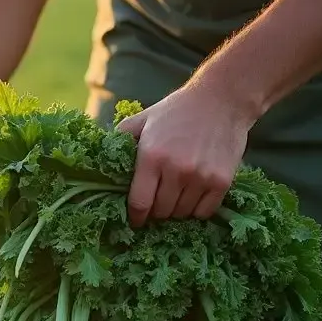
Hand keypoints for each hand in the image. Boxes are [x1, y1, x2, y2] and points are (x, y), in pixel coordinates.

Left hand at [115, 82, 255, 227]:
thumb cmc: (177, 111)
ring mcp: (201, 177)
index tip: (135, 220)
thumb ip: (120, 139)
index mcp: (151, 157)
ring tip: (175, 196)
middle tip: (157, 203)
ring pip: (182, 213)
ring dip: (176, 210)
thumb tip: (100, 160)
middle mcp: (176, 170)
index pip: (139, 203)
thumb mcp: (142, 119)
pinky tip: (193, 196)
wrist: (221, 99)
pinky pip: (204, 212)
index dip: (135, 217)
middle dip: (156, 212)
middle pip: (161, 212)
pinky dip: (197, 210)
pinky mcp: (222, 182)